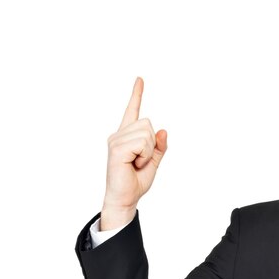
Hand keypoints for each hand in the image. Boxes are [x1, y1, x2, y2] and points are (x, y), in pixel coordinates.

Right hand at [101, 77, 167, 229]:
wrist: (125, 198)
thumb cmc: (135, 181)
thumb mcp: (153, 162)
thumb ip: (159, 146)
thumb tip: (163, 131)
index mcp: (127, 136)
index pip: (132, 111)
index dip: (136, 95)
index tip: (140, 79)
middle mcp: (119, 135)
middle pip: (148, 123)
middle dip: (152, 144)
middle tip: (140, 161)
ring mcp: (116, 140)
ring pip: (147, 133)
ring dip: (148, 152)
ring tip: (136, 163)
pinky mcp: (117, 148)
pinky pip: (142, 143)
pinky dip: (144, 156)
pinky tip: (133, 164)